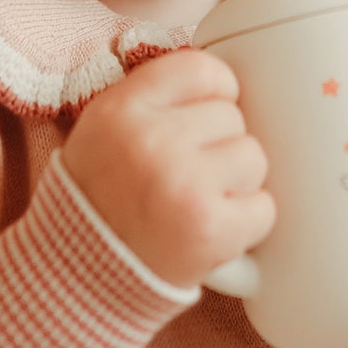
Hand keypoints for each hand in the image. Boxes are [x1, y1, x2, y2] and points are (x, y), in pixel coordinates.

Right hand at [61, 51, 274, 289]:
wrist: (82, 278)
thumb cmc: (100, 201)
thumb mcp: (102, 131)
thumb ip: (155, 99)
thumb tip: (224, 83)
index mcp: (121, 110)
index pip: (201, 69)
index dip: (216, 92)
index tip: (206, 117)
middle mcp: (150, 141)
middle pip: (233, 116)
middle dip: (219, 147)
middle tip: (186, 178)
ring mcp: (183, 185)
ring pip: (254, 157)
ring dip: (237, 183)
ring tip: (198, 203)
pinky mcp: (211, 229)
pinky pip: (264, 206)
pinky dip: (247, 223)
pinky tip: (212, 229)